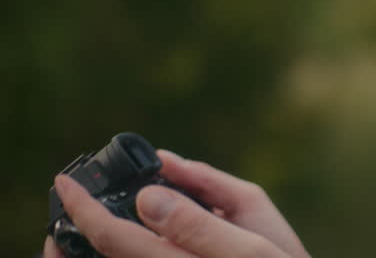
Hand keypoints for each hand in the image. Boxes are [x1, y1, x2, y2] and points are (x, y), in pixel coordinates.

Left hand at [44, 150, 310, 257]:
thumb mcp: (254, 240)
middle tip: (72, 200)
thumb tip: (149, 194)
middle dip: (76, 229)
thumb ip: (199, 218)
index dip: (82, 206)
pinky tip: (133, 235)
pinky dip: (121, 252)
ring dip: (92, 244)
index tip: (65, 181)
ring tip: (91, 219)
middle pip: (99, 257)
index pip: (110, 234)